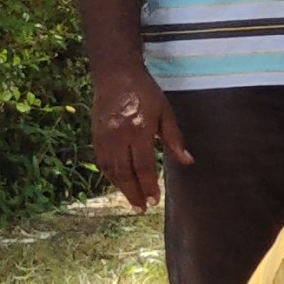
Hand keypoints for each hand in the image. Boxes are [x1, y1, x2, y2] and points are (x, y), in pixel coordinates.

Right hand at [89, 65, 192, 209]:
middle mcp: (119, 135)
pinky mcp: (95, 134)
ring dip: (121, 188)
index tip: (154, 201)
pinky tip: (119, 183)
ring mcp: (104, 136)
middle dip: (134, 193)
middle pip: (125, 172)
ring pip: (111, 170)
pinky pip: (102, 161)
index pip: (144, 165)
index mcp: (139, 129)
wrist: (115, 74)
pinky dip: (110, 175)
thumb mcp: (166, 112)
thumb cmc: (145, 92)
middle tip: (142, 209)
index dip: (148, 185)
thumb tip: (188, 161)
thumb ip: (174, 139)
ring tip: (132, 201)